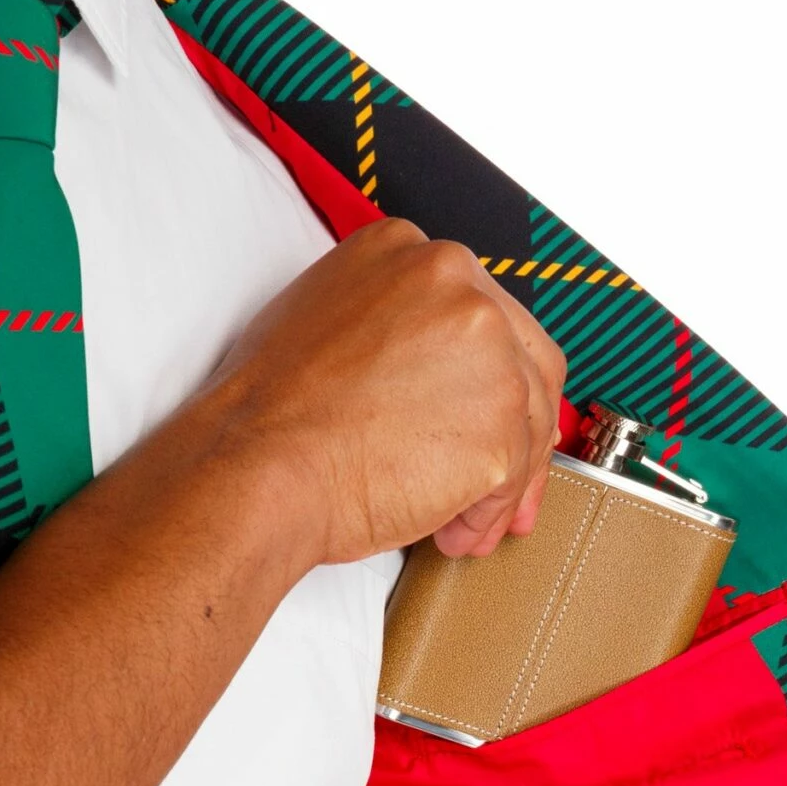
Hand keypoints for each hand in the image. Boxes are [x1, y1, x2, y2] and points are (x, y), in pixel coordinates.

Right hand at [217, 217, 566, 568]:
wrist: (258, 465)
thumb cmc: (271, 412)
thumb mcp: (326, 317)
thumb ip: (392, 325)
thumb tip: (431, 372)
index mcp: (415, 253)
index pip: (486, 314)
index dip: (489, 376)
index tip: (482, 413)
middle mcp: (461, 289)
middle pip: (527, 364)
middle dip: (520, 431)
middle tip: (502, 481)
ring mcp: (489, 357)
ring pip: (528, 425)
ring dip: (502, 483)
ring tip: (458, 522)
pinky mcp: (500, 428)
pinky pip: (510, 479)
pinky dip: (485, 514)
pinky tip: (449, 532)